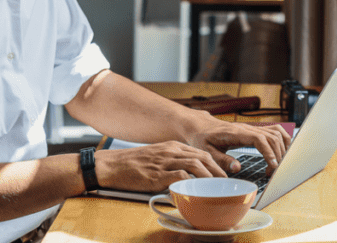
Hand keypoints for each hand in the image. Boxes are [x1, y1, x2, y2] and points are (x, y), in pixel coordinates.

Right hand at [93, 141, 227, 192]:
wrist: (110, 166)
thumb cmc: (131, 164)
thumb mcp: (155, 157)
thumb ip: (171, 163)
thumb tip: (187, 175)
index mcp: (171, 146)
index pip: (200, 152)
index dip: (215, 162)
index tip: (223, 173)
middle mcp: (170, 151)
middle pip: (202, 156)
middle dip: (217, 169)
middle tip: (226, 181)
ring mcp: (164, 162)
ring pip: (195, 164)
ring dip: (209, 176)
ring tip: (217, 186)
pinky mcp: (156, 174)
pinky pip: (179, 176)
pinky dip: (190, 182)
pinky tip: (196, 189)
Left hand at [187, 119, 291, 175]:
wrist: (200, 126)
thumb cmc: (202, 139)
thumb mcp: (207, 151)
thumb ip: (222, 160)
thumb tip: (237, 168)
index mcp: (236, 133)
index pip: (259, 139)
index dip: (269, 152)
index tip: (273, 166)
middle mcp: (247, 128)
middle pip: (272, 137)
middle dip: (277, 155)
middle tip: (273, 172)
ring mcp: (252, 127)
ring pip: (276, 133)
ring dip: (282, 148)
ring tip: (278, 164)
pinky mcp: (254, 130)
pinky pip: (274, 131)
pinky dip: (282, 140)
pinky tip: (281, 152)